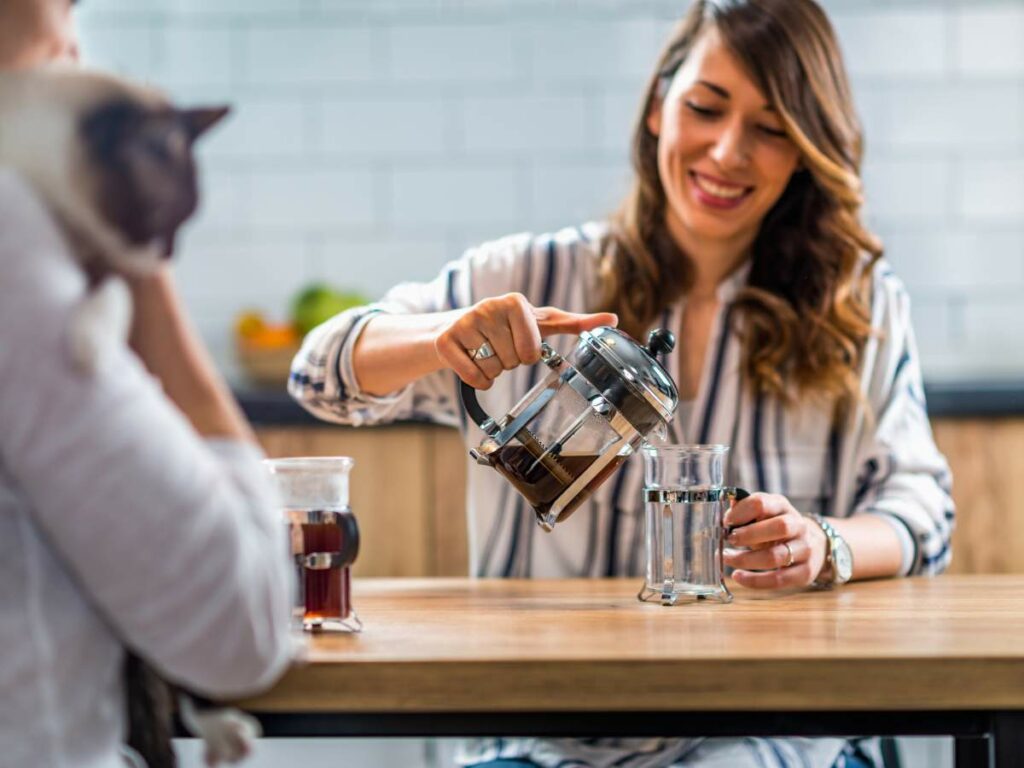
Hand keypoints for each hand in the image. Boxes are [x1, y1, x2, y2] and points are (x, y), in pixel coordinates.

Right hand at [434, 292, 616, 388]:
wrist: (453, 327)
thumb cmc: (504, 326)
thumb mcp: (539, 322)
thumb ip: (574, 323)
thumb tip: (612, 320)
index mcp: (516, 302)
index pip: (532, 350)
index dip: (528, 354)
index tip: (519, 342)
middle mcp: (489, 306)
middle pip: (512, 362)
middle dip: (508, 362)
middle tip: (498, 347)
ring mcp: (465, 322)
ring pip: (492, 370)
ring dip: (491, 370)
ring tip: (483, 352)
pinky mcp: (446, 340)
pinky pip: (472, 377)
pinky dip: (475, 379)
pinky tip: (470, 362)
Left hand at [722, 493, 827, 589]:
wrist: (810, 545)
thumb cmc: (774, 528)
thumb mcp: (762, 515)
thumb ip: (743, 511)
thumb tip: (724, 513)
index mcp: (782, 506)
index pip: (762, 503)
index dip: (741, 512)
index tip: (725, 522)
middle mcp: (798, 526)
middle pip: (779, 527)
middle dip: (749, 534)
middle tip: (729, 539)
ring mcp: (805, 549)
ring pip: (775, 556)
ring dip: (746, 559)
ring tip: (727, 558)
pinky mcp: (805, 572)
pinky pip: (778, 579)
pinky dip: (754, 580)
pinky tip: (738, 576)